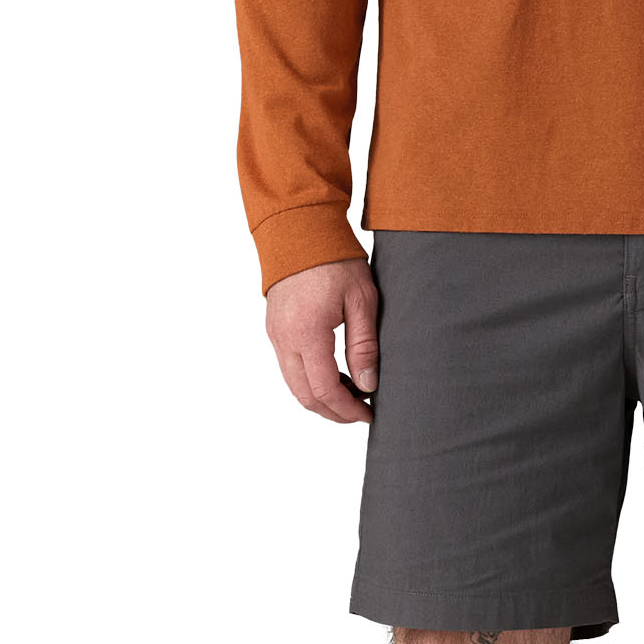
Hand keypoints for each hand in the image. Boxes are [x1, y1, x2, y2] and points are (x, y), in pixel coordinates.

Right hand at [265, 257, 378, 423]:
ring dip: (321, 397)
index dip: (347, 409)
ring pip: (294, 385)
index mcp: (307, 333)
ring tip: (353, 394)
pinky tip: (334, 374)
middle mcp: (284, 340)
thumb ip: (364, 344)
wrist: (301, 230)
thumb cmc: (336, 260)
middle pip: (305, 396)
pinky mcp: (274, 329)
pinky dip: (310, 380)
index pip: (324, 390)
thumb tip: (368, 385)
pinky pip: (289, 368)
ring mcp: (275, 336)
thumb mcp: (362, 299)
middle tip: (362, 412)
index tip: (369, 413)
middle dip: (333, 411)